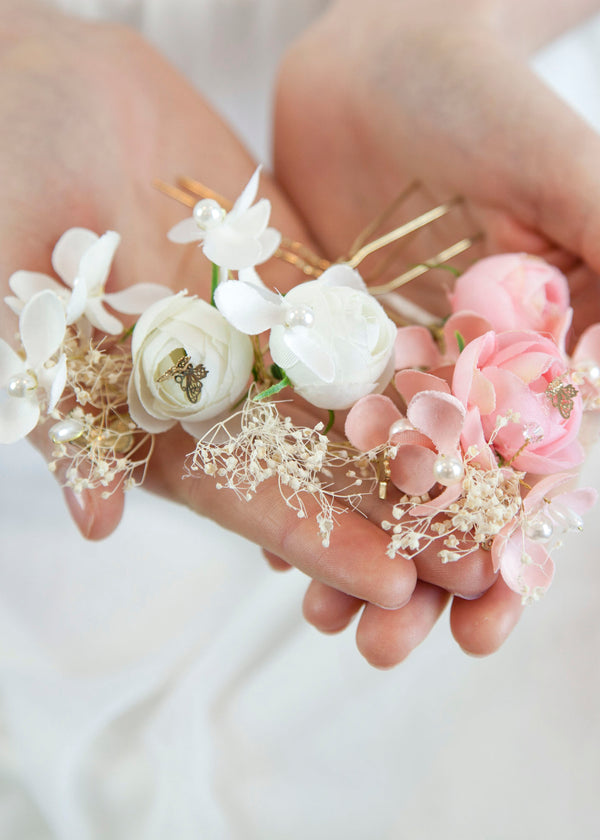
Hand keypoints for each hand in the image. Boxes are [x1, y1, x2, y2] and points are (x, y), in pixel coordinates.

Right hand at [0, 2, 416, 611]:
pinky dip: (413, 355)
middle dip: (390, 516)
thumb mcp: (22, 290)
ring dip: (419, 450)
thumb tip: (99, 518)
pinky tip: (473, 392)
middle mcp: (214, 385)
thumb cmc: (12, 174)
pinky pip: (359, 318)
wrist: (51, 89)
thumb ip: (63, 402)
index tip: (386, 582)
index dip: (312, 538)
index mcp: (149, 411)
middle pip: (314, 466)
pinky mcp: (292, 275)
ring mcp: (260, 329)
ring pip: (348, 401)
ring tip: (491, 493)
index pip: (240, 493)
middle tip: (468, 565)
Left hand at [274, 0, 599, 661]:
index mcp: (531, 362)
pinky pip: (306, 430)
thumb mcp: (568, 178)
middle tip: (386, 650)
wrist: (382, 51)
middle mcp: (459, 379)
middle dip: (422, 580)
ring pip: (372, 482)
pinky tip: (272, 545)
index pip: (528, 483)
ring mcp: (385, 368)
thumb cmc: (485, 99)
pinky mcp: (317, 345)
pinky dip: (294, 485)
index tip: (482, 624)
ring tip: (324, 622)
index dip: (510, 559)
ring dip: (352, 555)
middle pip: (445, 502)